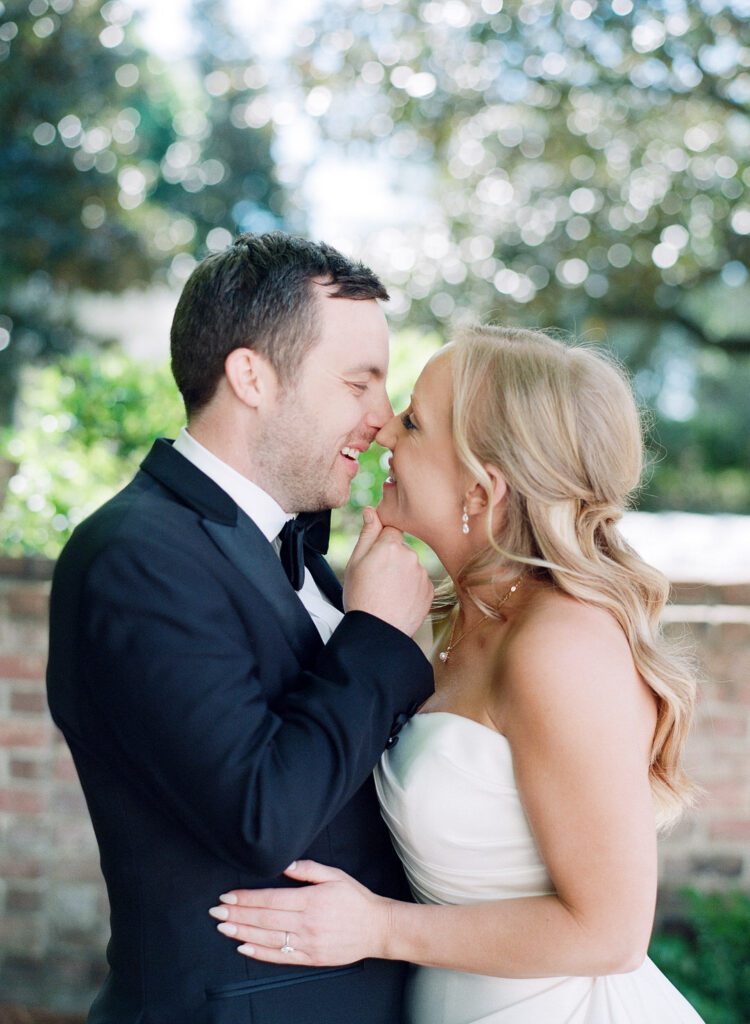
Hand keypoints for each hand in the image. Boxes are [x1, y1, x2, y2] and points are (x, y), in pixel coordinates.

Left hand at [209, 860, 391, 966]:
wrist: (376, 928)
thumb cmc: (355, 899)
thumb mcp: (335, 875)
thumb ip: (308, 869)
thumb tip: (284, 864)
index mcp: (311, 900)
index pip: (270, 899)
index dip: (246, 898)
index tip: (227, 896)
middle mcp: (306, 923)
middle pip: (264, 919)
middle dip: (237, 915)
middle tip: (216, 912)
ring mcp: (307, 942)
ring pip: (268, 939)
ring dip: (242, 933)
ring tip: (224, 928)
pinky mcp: (310, 958)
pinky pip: (280, 956)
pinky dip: (260, 953)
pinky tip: (244, 948)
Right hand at [343, 508, 432, 636]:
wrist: (377, 632)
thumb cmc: (361, 598)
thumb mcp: (355, 563)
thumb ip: (367, 533)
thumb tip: (371, 509)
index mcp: (391, 546)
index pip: (391, 530)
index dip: (381, 544)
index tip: (375, 558)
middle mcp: (411, 556)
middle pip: (401, 549)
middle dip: (391, 560)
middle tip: (377, 580)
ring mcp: (422, 574)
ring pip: (411, 567)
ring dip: (402, 575)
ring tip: (387, 594)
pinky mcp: (430, 591)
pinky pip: (420, 583)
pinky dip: (411, 589)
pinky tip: (398, 600)